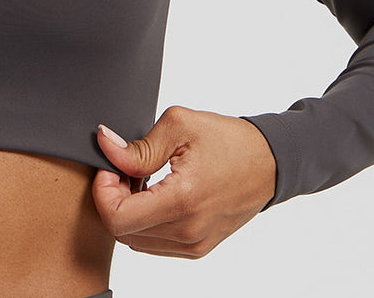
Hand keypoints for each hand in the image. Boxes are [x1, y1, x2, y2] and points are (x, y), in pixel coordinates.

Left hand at [91, 105, 275, 258]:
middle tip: (125, 171)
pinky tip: (155, 195)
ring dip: (128, 212)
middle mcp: (189, 231)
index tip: (110, 168)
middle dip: (112, 199)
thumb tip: (105, 147)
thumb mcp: (180, 126)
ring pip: (135, 239)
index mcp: (183, 201)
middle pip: (122, 231)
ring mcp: (194, 244)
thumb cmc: (230, 141)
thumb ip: (138, 146)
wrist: (271, 162)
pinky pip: (153, 243)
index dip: (102, 192)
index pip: (116, 219)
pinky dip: (145, 221)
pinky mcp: (198, 248)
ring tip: (141, 181)